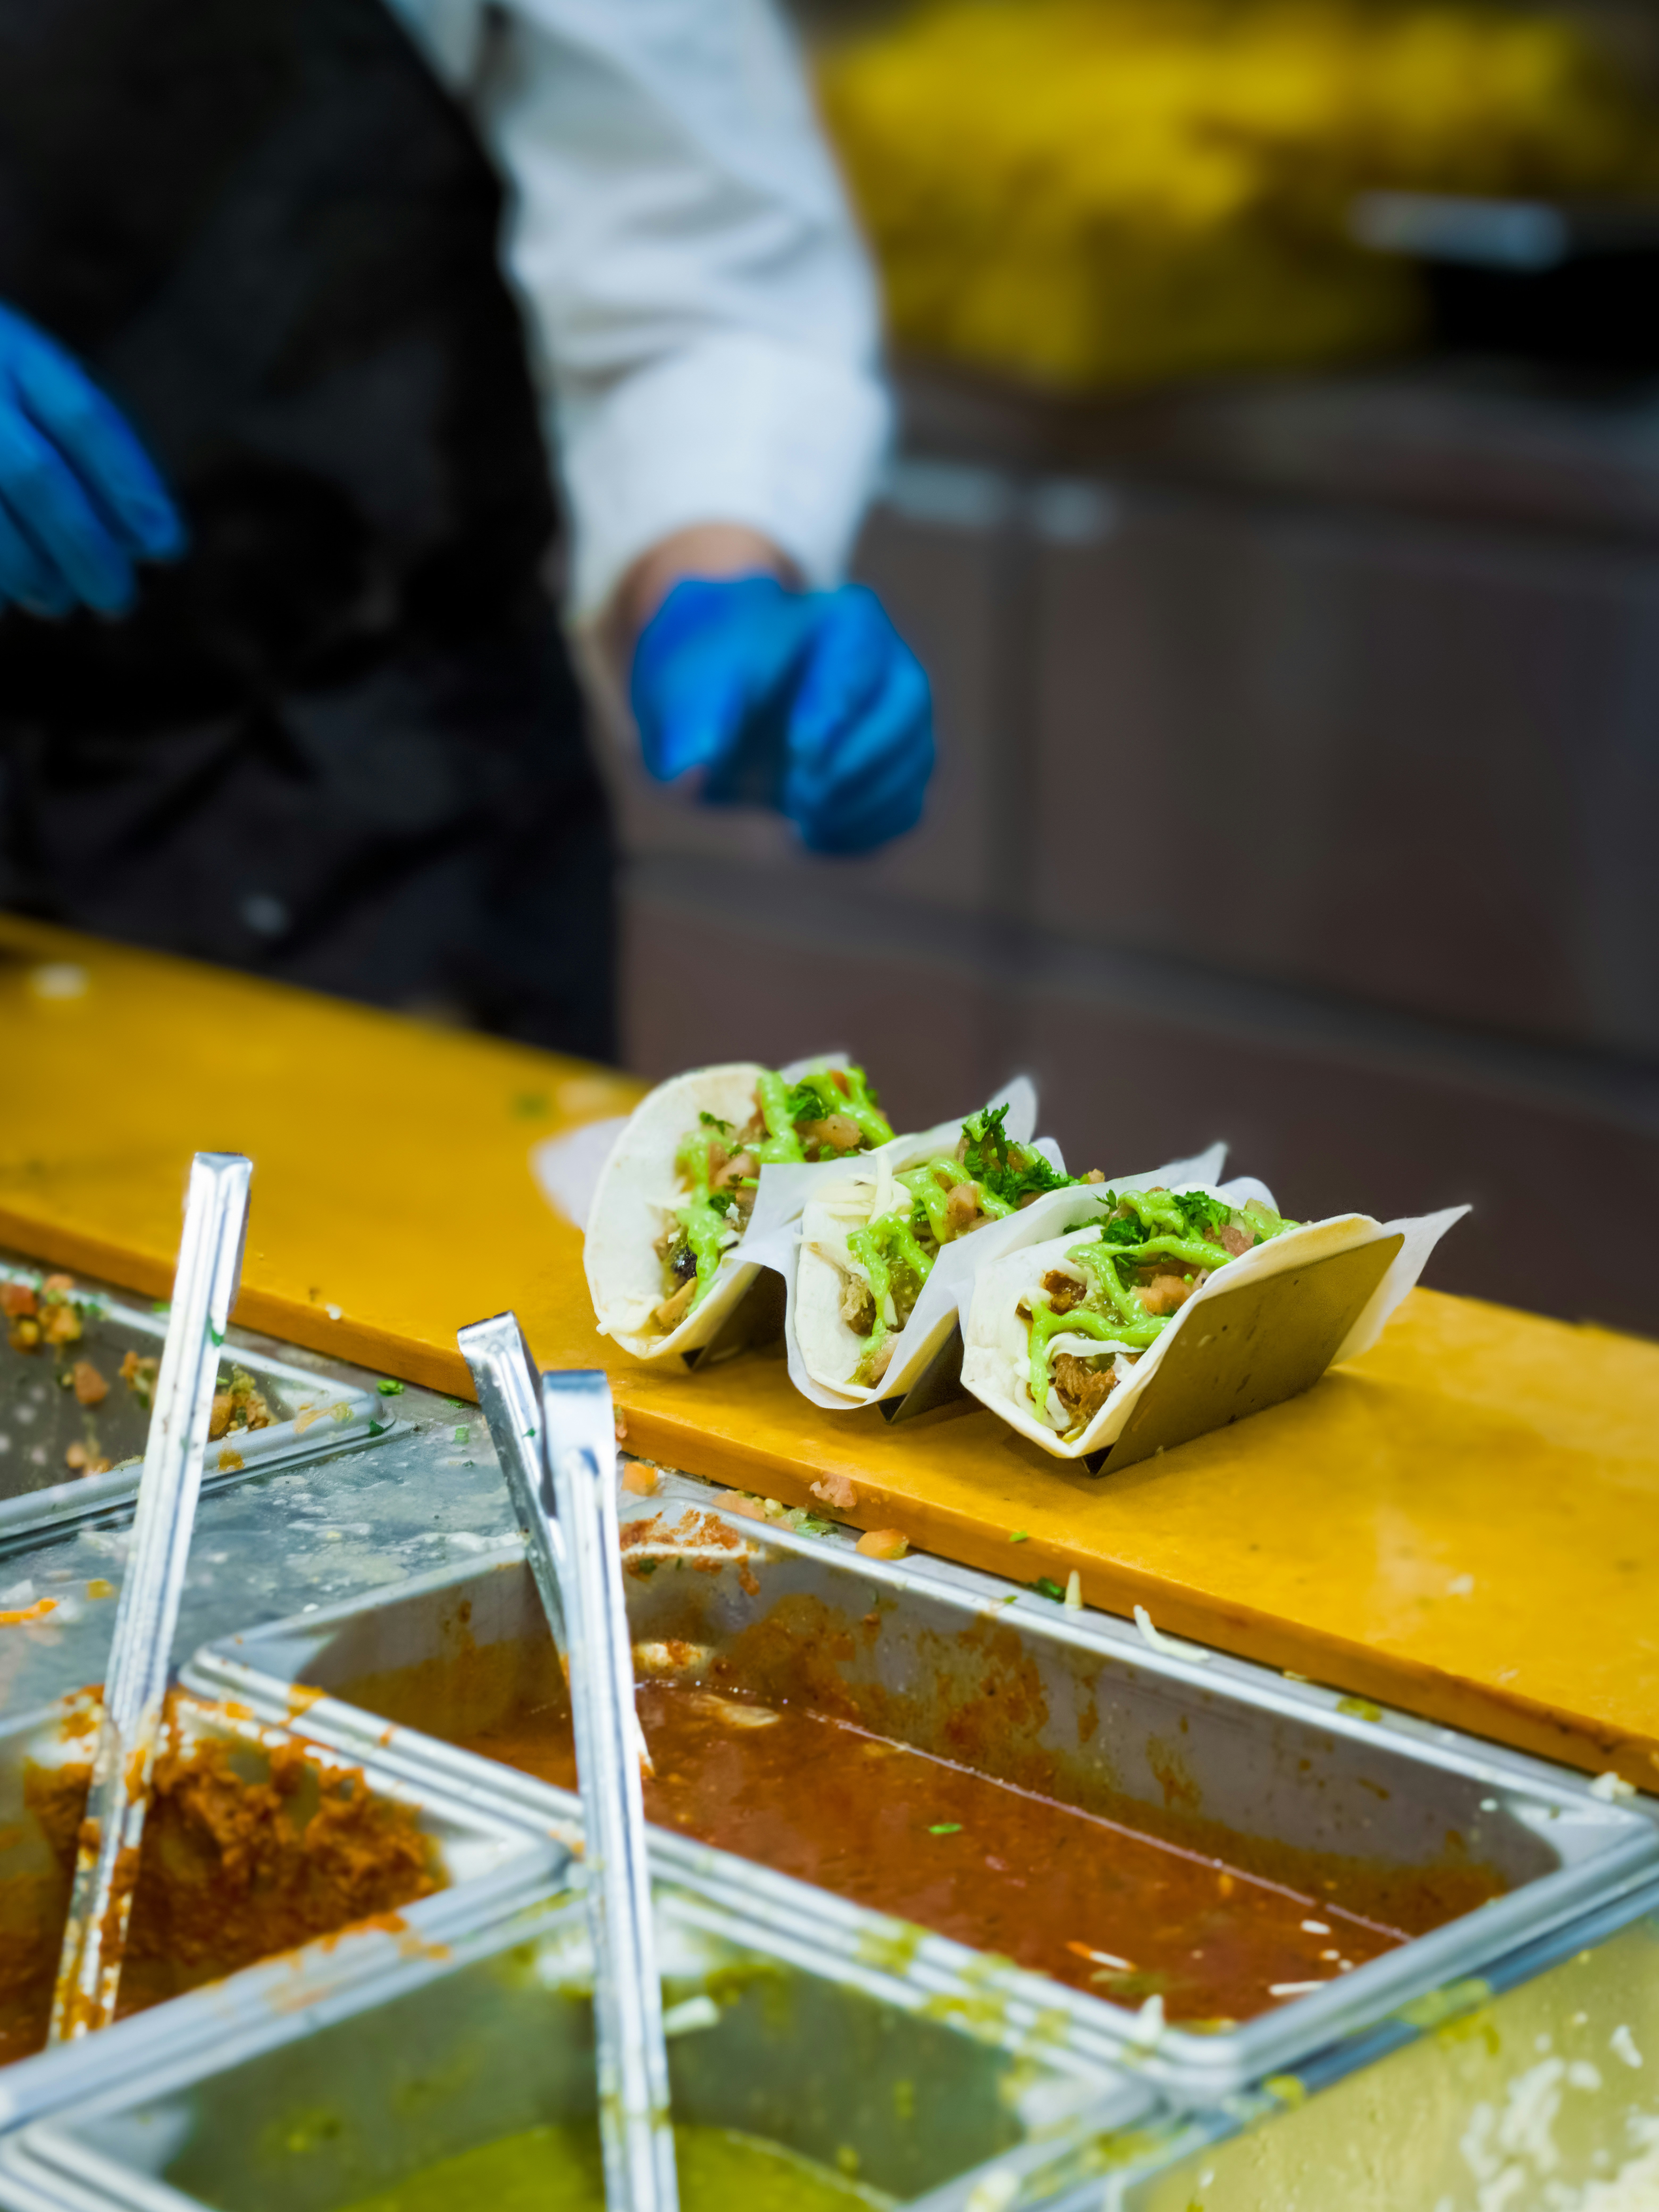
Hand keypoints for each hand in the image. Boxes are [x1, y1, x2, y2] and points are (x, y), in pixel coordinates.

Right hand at [0, 303, 183, 617]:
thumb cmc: (5, 399)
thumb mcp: (40, 392)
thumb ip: (96, 458)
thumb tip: (151, 545)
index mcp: (16, 352)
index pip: (85, 419)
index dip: (132, 487)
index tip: (168, 546)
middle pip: (37, 476)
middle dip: (85, 548)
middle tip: (119, 602)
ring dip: (30, 572)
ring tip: (57, 601)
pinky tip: (4, 607)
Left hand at [631, 574, 933, 854]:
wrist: (722, 705)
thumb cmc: (709, 681)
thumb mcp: (687, 690)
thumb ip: (692, 722)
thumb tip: (689, 774)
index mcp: (846, 621)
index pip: (859, 657)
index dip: (834, 707)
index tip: (800, 750)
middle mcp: (890, 666)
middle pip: (906, 709)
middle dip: (855, 762)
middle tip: (797, 798)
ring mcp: (903, 722)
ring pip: (915, 763)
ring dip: (859, 803)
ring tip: (798, 818)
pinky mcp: (898, 774)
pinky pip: (904, 809)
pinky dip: (861, 831)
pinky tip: (811, 833)